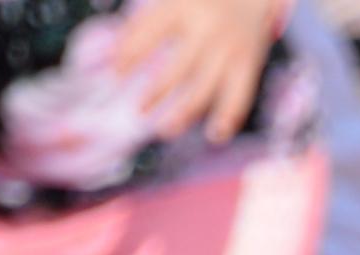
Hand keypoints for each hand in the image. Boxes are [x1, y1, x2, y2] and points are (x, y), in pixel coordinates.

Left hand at [108, 0, 280, 144]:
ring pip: (205, 89)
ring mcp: (230, 48)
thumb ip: (142, 26)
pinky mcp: (248, 63)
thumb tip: (111, 61)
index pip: (151, 34)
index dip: (131, 55)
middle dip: (157, 93)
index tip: (116, 76)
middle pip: (178, 69)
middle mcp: (208, 29)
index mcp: (183, 7)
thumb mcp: (172, 3)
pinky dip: (229, 118)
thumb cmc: (200, 2)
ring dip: (184, 114)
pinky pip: (240, 96)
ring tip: (165, 130)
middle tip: (140, 111)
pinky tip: (215, 136)